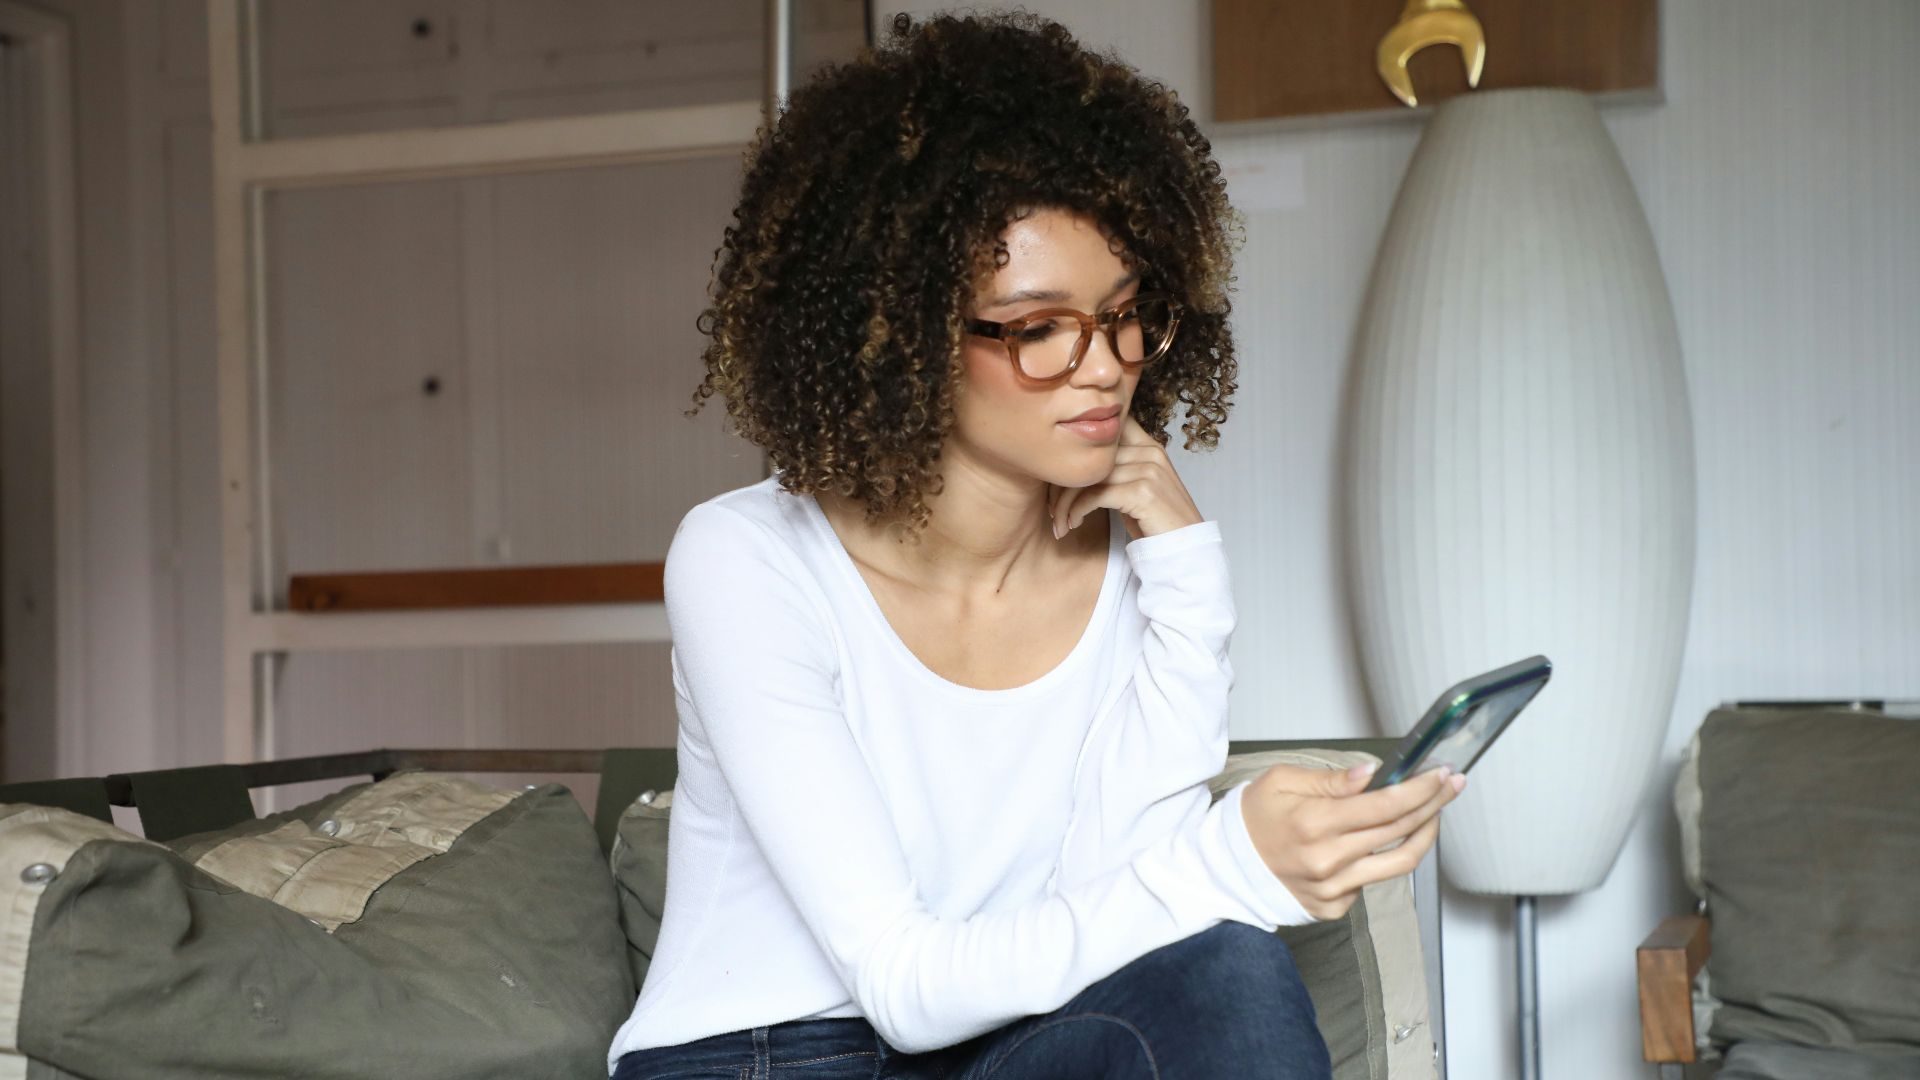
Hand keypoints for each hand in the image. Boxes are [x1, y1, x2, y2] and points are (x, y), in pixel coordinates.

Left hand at [1049, 415, 1203, 540]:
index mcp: (1150, 446)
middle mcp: (1151, 452)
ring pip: (1089, 476)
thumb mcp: (1138, 488)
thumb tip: (1077, 463)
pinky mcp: (1142, 492)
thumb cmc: (1156, 522)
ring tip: (1059, 520)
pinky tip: (1073, 523)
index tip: (1059, 476)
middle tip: (1051, 505)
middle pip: (1091, 455)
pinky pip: (1095, 494)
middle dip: (1063, 482)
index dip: (1077, 447)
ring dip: (1066, 501)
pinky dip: (1077, 510)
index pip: (1107, 429)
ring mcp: (1149, 471)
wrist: (1185, 551)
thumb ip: (1117, 469)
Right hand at [1240, 761, 1464, 919]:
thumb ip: (1331, 780)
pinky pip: (1373, 880)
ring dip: (1424, 835)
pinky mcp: (1335, 906)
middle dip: (1433, 804)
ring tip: (1433, 814)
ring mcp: (1334, 888)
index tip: (1442, 775)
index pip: (1385, 805)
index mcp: (1314, 823)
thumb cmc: (1255, 819)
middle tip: (1451, 785)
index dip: (1422, 789)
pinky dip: (1383, 858)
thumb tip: (1372, 774)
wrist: (1228, 867)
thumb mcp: (1281, 782)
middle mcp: (1328, 860)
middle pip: (1400, 831)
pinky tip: (1380, 842)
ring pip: (1400, 863)